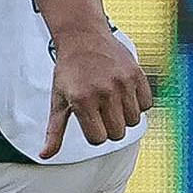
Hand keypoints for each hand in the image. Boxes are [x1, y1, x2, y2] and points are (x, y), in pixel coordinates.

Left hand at [44, 25, 152, 157]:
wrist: (83, 36)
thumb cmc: (68, 70)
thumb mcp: (57, 100)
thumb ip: (54, 131)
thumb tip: (45, 155)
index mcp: (82, 101)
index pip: (98, 139)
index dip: (94, 132)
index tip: (89, 119)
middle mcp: (104, 92)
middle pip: (117, 134)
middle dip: (109, 127)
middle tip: (100, 110)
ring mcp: (122, 82)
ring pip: (134, 121)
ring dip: (124, 116)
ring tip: (112, 100)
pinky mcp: (137, 74)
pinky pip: (147, 104)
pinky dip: (138, 103)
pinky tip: (124, 93)